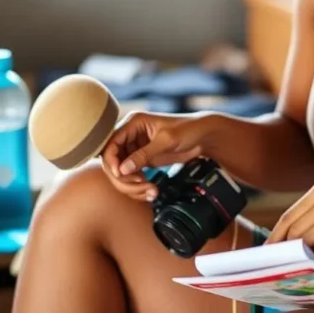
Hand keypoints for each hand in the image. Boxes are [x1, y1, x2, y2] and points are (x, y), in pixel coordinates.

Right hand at [101, 111, 218, 201]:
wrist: (203, 136)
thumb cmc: (188, 129)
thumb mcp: (166, 141)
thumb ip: (144, 154)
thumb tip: (122, 170)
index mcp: (133, 123)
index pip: (110, 143)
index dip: (111, 160)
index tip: (120, 174)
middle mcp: (131, 135)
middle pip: (112, 160)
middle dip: (122, 176)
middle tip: (139, 184)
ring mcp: (135, 148)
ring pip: (120, 171)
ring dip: (131, 185)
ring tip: (150, 189)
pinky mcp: (142, 160)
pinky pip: (131, 176)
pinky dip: (138, 186)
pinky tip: (150, 189)